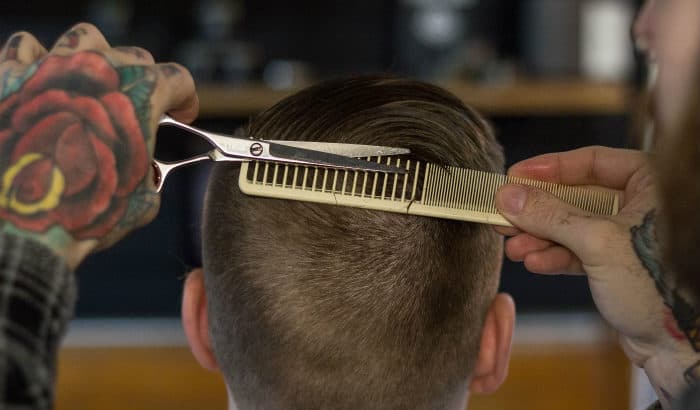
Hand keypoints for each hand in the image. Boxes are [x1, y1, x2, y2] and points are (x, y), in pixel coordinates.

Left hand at [0, 23, 197, 267]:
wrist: (20, 218)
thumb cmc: (83, 211)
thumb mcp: (139, 202)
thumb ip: (151, 176)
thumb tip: (147, 177)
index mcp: (142, 94)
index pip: (178, 79)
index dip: (186, 99)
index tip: (181, 115)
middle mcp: (100, 67)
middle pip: (134, 57)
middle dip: (140, 83)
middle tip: (134, 113)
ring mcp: (52, 65)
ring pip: (84, 40)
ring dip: (94, 61)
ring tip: (88, 87)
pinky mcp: (10, 74)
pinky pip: (26, 47)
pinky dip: (37, 62)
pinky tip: (39, 84)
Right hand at [495, 146, 699, 404]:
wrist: (679, 347)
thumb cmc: (659, 286)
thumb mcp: (598, 242)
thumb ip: (550, 215)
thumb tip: (509, 195)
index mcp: (652, 184)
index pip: (592, 162)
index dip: (549, 168)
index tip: (514, 176)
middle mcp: (641, 205)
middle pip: (576, 195)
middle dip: (538, 210)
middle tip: (504, 215)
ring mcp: (628, 236)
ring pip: (573, 226)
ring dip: (540, 237)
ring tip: (513, 248)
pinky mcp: (617, 264)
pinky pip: (578, 251)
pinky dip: (554, 256)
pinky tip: (534, 262)